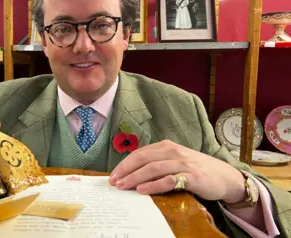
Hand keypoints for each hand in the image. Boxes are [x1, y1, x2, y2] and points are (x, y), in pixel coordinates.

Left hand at [109, 140, 245, 203]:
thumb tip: (131, 175)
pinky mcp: (192, 177)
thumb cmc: (196, 170)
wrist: (225, 177)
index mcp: (166, 146)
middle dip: (125, 170)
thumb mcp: (175, 161)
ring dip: (135, 177)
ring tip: (123, 186)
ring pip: (153, 168)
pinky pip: (169, 180)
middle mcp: (173, 151)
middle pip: (143, 159)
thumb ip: (157, 164)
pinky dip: (154, 185)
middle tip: (113, 182)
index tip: (112, 176)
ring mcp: (183, 163)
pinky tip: (142, 190)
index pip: (139, 153)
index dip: (124, 164)